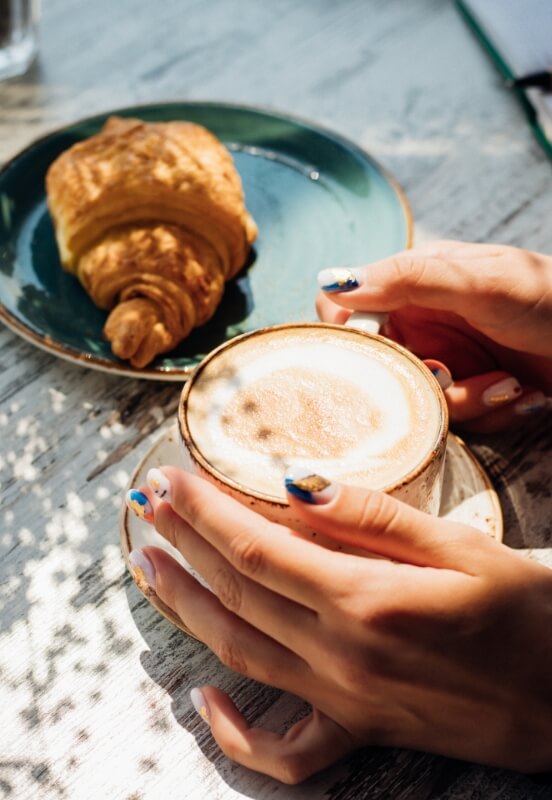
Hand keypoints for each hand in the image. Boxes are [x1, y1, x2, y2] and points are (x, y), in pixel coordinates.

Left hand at [127, 468, 551, 782]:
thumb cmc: (525, 613)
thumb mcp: (459, 545)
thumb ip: (373, 516)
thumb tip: (298, 485)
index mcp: (366, 599)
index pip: (257, 546)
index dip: (203, 510)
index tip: (168, 479)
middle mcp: (341, 655)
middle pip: (237, 590)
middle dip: (183, 542)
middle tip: (146, 504)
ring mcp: (344, 699)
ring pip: (240, 650)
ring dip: (186, 606)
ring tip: (148, 568)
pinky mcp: (358, 728)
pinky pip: (284, 748)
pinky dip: (237, 733)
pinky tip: (205, 703)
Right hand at [316, 241, 551, 430]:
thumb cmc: (547, 296)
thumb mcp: (478, 281)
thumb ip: (408, 278)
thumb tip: (334, 282)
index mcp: (413, 284)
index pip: (346, 308)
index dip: (348, 336)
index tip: (371, 357)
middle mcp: (420, 324)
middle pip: (378, 367)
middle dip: (418, 382)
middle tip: (450, 377)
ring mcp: (444, 361)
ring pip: (416, 401)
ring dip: (468, 402)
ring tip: (509, 386)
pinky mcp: (468, 395)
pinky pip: (454, 421)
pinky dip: (492, 413)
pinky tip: (524, 396)